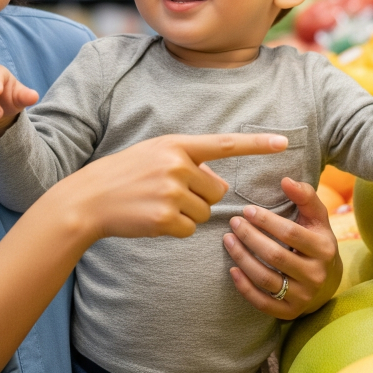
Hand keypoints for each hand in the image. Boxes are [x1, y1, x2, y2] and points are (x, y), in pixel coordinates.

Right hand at [71, 133, 288, 240]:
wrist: (89, 198)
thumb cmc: (126, 175)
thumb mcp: (156, 155)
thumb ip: (189, 161)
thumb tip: (219, 184)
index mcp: (178, 144)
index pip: (225, 144)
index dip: (256, 144)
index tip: (284, 142)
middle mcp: (177, 164)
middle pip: (218, 191)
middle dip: (202, 197)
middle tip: (170, 193)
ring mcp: (171, 191)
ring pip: (205, 212)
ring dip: (187, 214)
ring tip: (157, 204)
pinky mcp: (165, 218)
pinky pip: (189, 229)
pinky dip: (175, 229)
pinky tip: (153, 219)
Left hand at [224, 177, 342, 319]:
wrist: (327, 281)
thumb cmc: (316, 240)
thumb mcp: (317, 218)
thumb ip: (305, 196)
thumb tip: (286, 180)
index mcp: (324, 249)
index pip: (290, 234)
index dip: (266, 221)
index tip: (247, 210)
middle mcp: (316, 275)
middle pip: (276, 257)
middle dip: (250, 238)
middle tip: (233, 223)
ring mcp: (303, 296)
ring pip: (266, 279)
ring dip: (242, 259)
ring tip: (228, 240)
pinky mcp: (290, 312)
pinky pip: (262, 302)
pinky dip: (244, 287)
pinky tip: (232, 269)